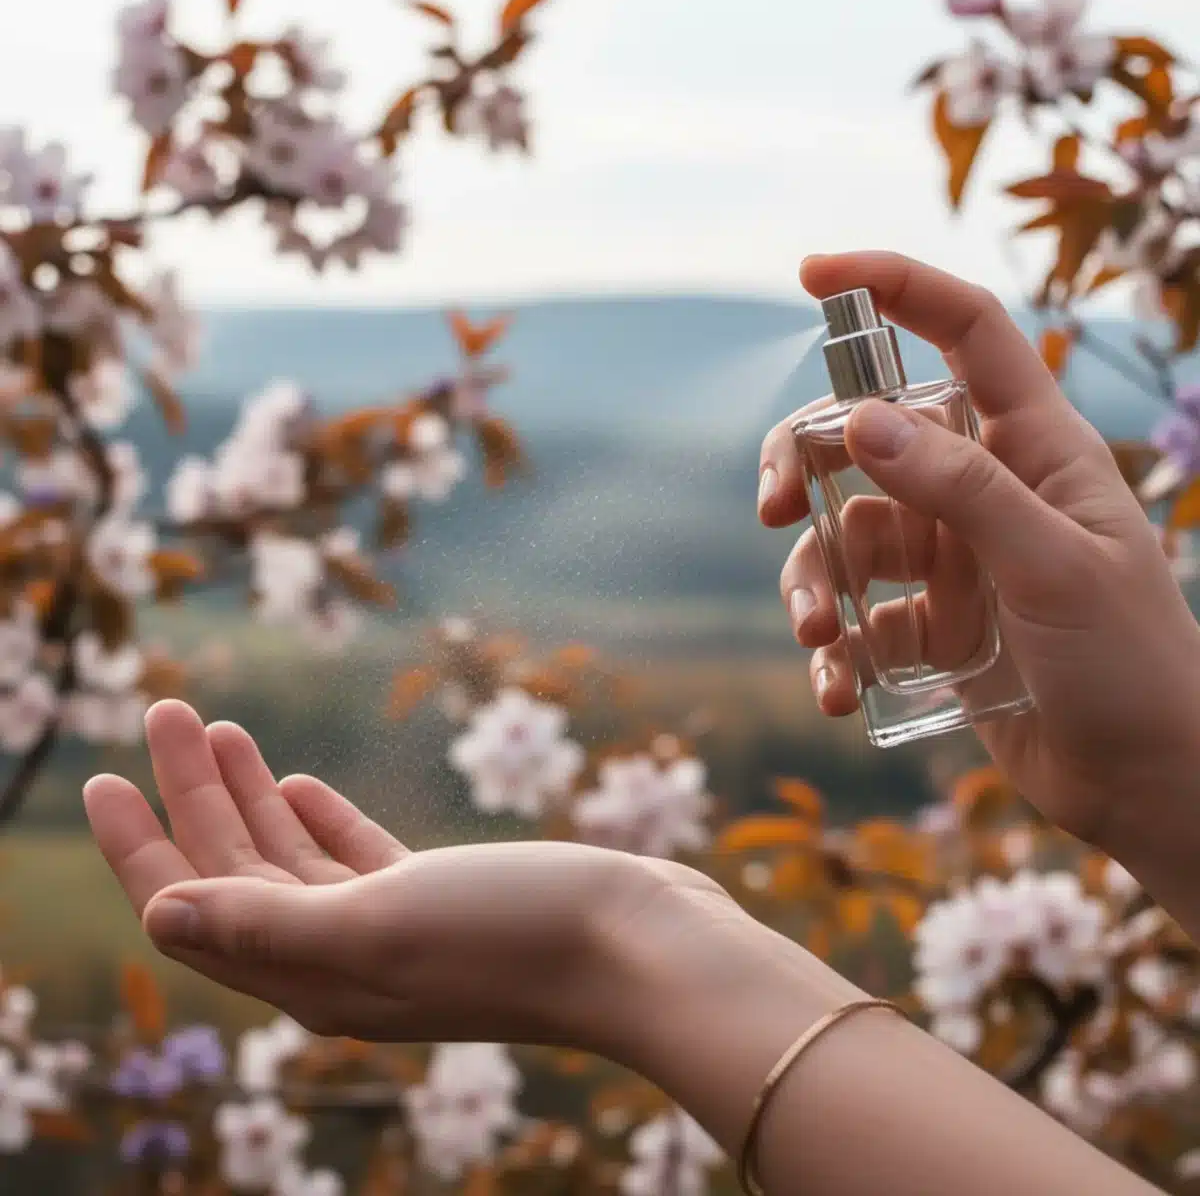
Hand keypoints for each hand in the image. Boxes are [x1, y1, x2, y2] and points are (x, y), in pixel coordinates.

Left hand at [82, 699, 734, 1047]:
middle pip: (239, 870)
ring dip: (250, 796)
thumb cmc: (509, 934)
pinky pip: (353, 858)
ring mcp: (392, 928)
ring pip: (293, 858)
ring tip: (220, 730)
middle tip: (166, 710)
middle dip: (194, 794)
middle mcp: (341, 959)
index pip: (196, 907)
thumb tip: (160, 913)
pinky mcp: (440, 899)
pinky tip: (297, 782)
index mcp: (311, 975)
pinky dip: (318, 819)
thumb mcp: (376, 927)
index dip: (141, 847)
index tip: (103, 774)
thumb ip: (264, 923)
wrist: (638, 948)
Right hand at [759, 251, 1199, 855]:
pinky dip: (838, 652)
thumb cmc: (1129, 662)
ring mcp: (951, 560)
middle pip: (868, 440)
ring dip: (815, 586)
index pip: (967, 333)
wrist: (1144, 783)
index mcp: (1033, 448)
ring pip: (847, 538)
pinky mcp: (929, 625)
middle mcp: (982, 491)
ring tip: (820, 638)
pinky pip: (858, 618)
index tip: (813, 275)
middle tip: (771, 509)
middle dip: (805, 467)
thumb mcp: (1051, 565)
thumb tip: (859, 421)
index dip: (896, 288)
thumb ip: (959, 489)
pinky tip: (841, 693)